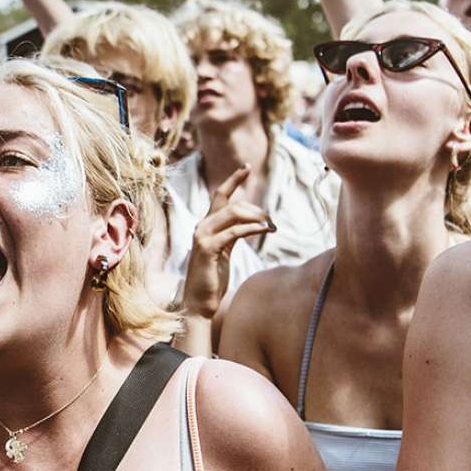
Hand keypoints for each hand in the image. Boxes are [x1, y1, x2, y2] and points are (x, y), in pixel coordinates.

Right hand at [181, 166, 272, 318]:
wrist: (199, 303)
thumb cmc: (212, 279)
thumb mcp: (224, 251)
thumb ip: (232, 234)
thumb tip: (251, 223)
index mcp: (206, 225)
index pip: (220, 196)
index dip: (233, 180)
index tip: (247, 167)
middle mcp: (202, 226)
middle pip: (231, 203)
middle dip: (255, 209)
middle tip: (271, 220)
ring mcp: (202, 236)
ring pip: (233, 213)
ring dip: (256, 217)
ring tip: (270, 225)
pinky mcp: (208, 248)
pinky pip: (234, 232)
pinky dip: (252, 229)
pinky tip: (265, 230)